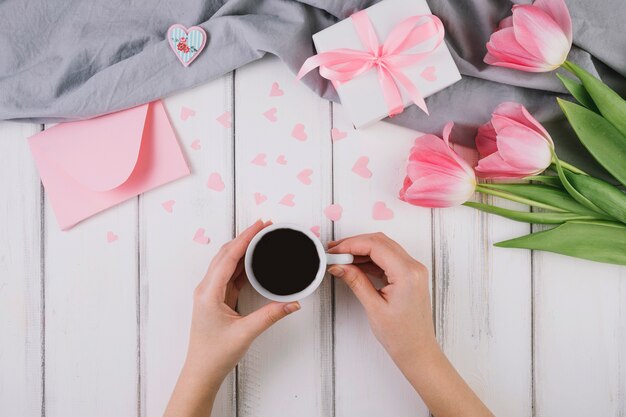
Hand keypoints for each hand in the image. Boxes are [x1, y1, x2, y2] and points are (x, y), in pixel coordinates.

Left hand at [164, 220, 300, 416]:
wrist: (202, 371)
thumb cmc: (215, 354)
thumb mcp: (246, 333)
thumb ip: (270, 316)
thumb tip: (292, 303)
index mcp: (209, 293)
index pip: (228, 257)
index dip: (245, 239)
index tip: (259, 226)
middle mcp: (207, 289)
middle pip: (226, 255)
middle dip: (245, 238)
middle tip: (264, 227)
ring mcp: (211, 293)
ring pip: (227, 263)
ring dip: (243, 249)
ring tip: (261, 238)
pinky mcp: (217, 298)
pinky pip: (230, 274)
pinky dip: (242, 263)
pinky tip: (254, 259)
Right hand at [327, 233, 434, 367]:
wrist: (417, 350)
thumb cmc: (401, 335)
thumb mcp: (373, 307)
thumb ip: (356, 281)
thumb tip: (339, 266)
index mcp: (407, 274)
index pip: (376, 246)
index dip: (351, 244)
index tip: (335, 250)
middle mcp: (413, 267)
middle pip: (380, 242)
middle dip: (355, 244)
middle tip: (334, 252)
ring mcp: (413, 270)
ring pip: (384, 248)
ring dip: (362, 250)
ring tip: (341, 259)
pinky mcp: (409, 275)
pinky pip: (388, 259)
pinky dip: (370, 259)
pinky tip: (355, 265)